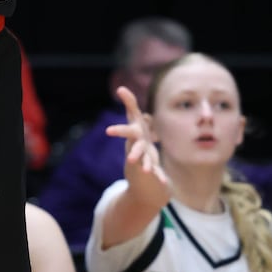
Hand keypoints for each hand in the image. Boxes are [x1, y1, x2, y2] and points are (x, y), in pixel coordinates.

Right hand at [107, 86, 168, 203]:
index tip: (108, 131)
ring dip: (146, 165)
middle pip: (135, 149)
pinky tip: (164, 182)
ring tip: (146, 171)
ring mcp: (144, 158)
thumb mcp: (134, 119)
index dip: (118, 131)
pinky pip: (157, 172)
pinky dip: (160, 177)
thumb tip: (120, 88)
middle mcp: (137, 147)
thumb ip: (129, 104)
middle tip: (130, 158)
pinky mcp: (153, 167)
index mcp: (134, 135)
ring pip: (145, 161)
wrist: (138, 163)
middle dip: (133, 153)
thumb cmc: (136, 135)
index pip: (126, 131)